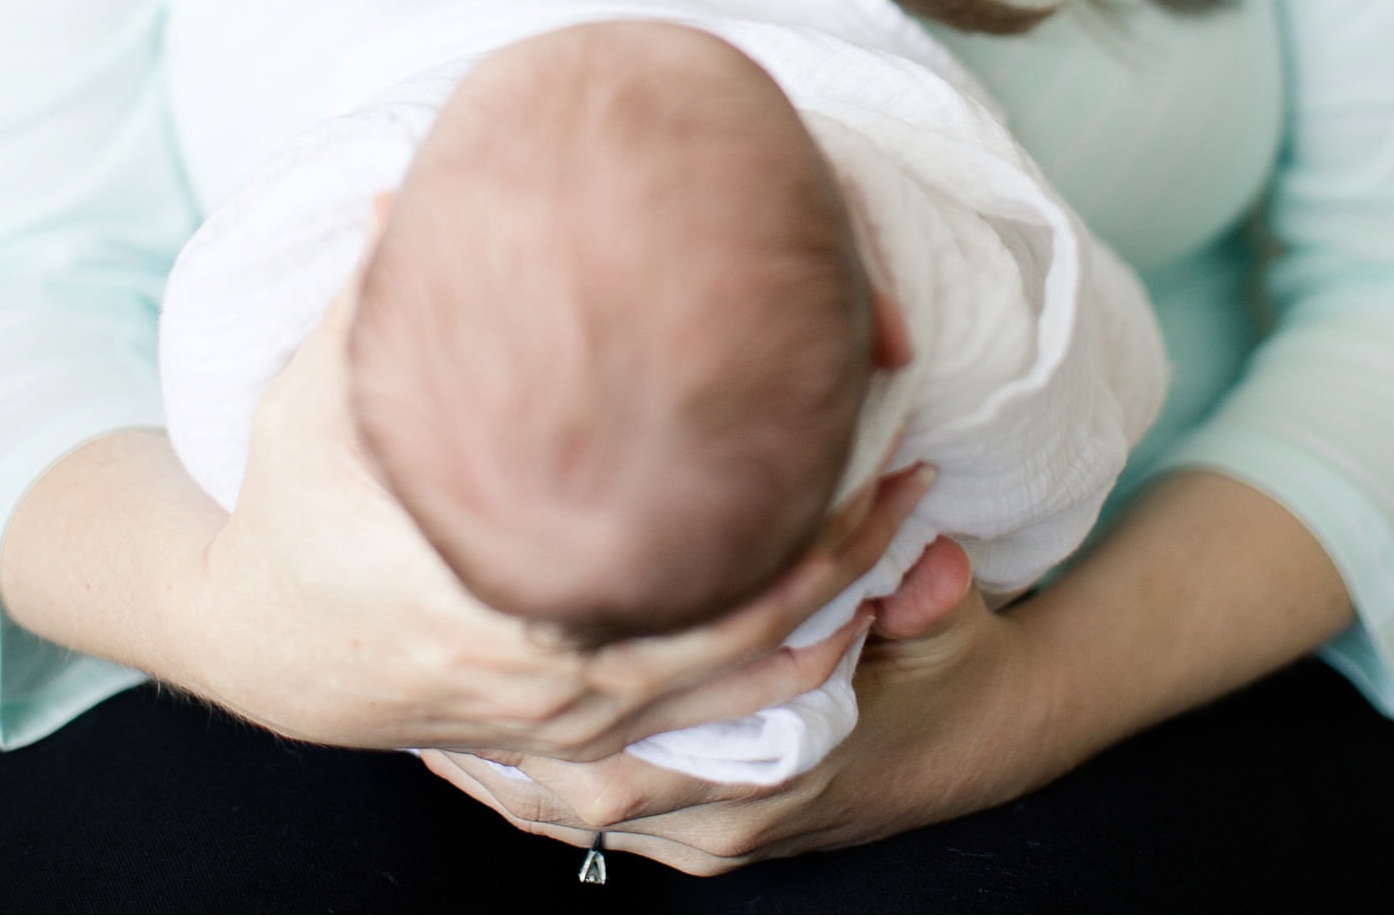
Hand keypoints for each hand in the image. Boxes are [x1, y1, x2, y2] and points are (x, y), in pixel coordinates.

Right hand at [170, 282, 939, 754]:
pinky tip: (828, 638)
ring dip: (827, 625)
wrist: (262, 641)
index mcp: (504, 591)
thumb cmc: (294, 504)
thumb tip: (419, 181)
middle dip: (840, 558)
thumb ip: (379, 290)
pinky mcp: (567, 745)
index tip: (847, 434)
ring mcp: (565, 727)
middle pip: (742, 632)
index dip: (782, 512)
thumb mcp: (319, 388)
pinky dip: (773, 692)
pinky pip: (698, 740)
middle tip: (915, 480)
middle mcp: (554, 676)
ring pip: (735, 697)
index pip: (683, 567)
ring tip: (904, 552)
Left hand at [422, 540, 1019, 874]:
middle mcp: (734, 814)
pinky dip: (523, 790)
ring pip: (578, 818)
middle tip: (429, 681)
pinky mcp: (699, 828)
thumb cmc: (945, 668)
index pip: (658, 750)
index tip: (510, 640)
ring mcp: (713, 831)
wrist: (974, 736)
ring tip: (420, 716)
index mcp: (783, 764)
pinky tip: (470, 747)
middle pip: (590, 791)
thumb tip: (929, 562)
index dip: (576, 699)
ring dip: (499, 770)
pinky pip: (591, 825)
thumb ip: (926, 590)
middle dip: (502, 743)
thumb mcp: (945, 619)